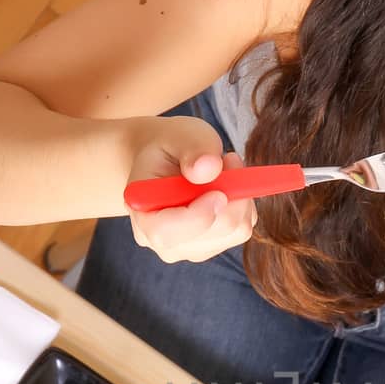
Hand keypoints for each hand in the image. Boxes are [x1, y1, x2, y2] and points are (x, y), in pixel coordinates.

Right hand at [127, 117, 255, 262]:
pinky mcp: (213, 246)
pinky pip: (243, 228)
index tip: (219, 193)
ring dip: (240, 197)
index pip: (164, 232)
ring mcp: (189, 248)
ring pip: (234, 231)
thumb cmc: (170, 147)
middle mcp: (161, 240)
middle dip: (230, 195)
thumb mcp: (178, 135)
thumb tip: (209, 168)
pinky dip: (244, 204)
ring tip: (224, 169)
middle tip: (229, 158)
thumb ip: (193, 149)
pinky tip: (227, 187)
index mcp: (141, 213)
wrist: (166, 161)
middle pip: (211, 233)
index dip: (196, 217)